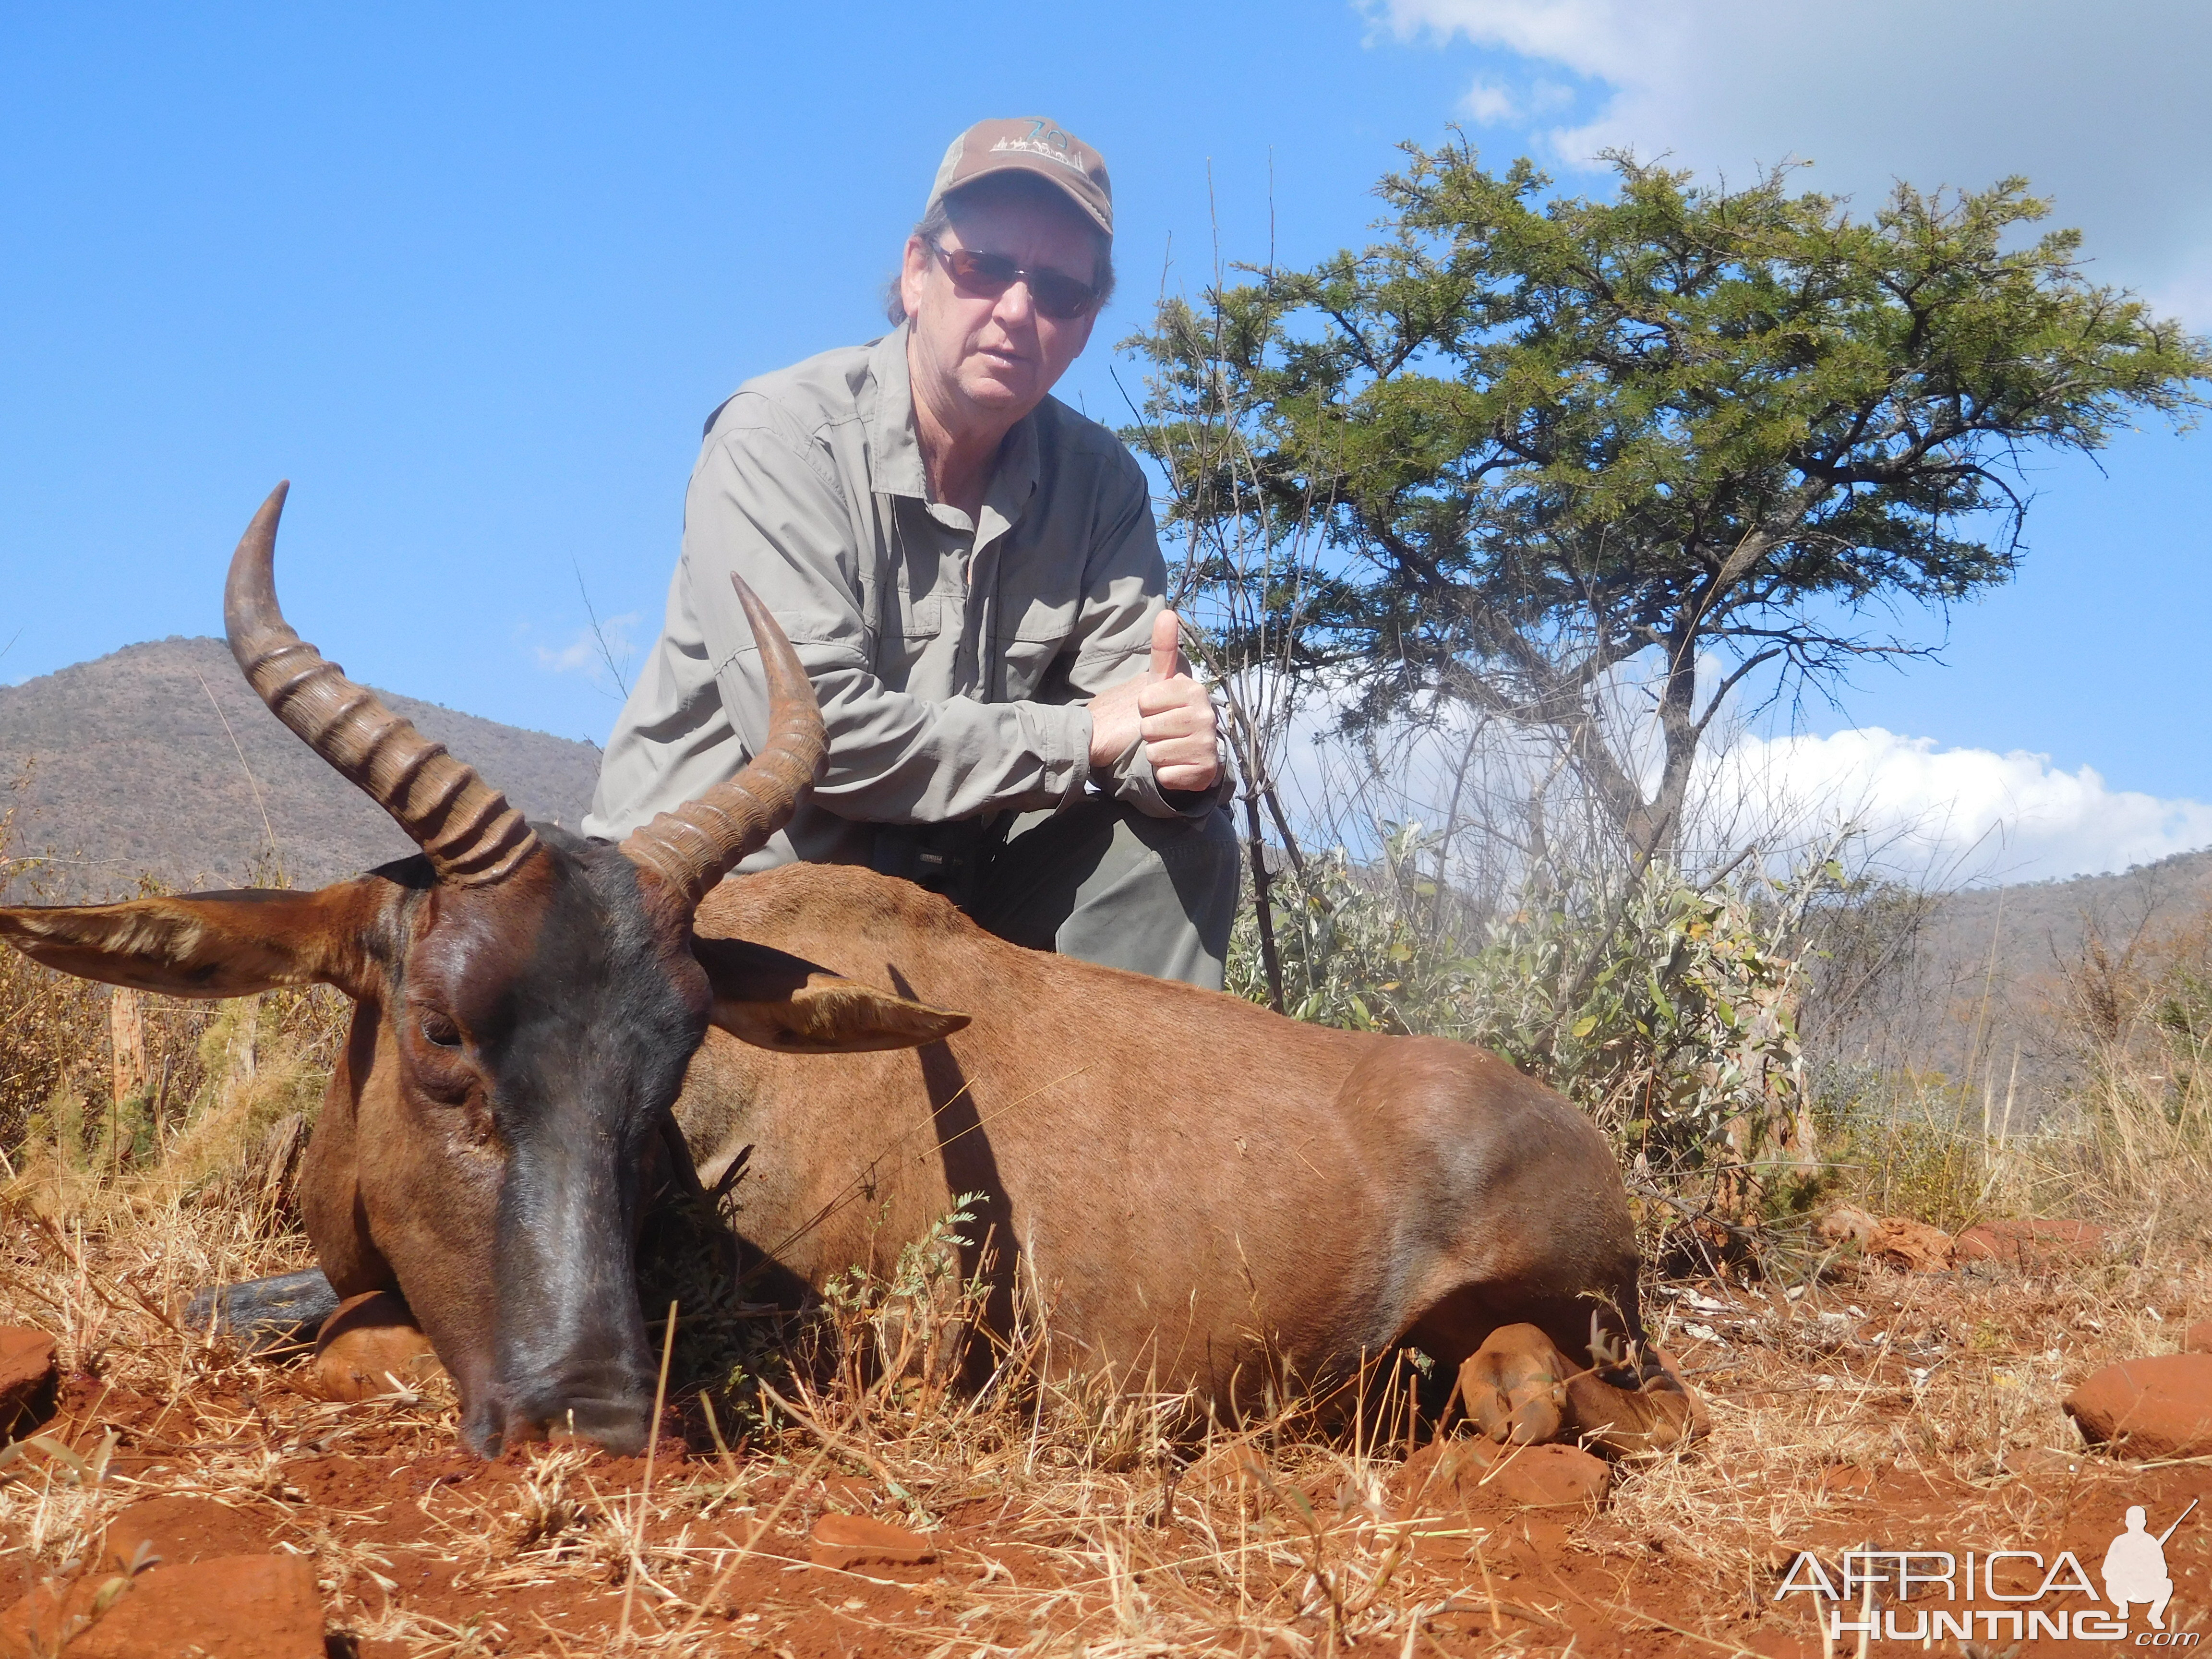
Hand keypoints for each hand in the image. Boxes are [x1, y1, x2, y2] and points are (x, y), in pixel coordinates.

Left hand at [1085, 611, 1220, 793]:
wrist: (1190, 750)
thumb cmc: (1170, 711)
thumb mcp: (1162, 680)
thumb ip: (1162, 649)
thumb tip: (1166, 612)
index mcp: (1195, 690)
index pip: (1145, 702)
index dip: (1143, 709)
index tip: (1155, 709)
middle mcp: (1206, 716)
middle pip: (1148, 729)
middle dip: (1148, 733)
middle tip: (1162, 731)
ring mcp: (1208, 744)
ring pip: (1155, 753)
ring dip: (1155, 754)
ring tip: (1168, 747)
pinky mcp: (1205, 772)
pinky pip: (1166, 775)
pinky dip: (1165, 774)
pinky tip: (1175, 765)